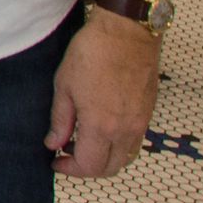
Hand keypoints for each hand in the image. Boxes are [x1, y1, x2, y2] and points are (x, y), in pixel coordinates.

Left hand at [46, 11, 159, 176]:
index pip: (88, 165)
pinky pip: (134, 141)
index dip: (69, 168)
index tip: (55, 161)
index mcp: (101, 126)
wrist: (126, 33)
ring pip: (125, 157)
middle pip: (110, 167)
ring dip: (104, 158)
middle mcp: (125, 130)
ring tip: (82, 142)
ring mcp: (140, 122)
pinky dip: (118, 145)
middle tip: (67, 154)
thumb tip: (54, 143)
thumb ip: (60, 120)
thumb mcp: (64, 85)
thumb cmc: (91, 54)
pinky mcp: (148, 112)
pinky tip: (101, 129)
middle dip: (87, 168)